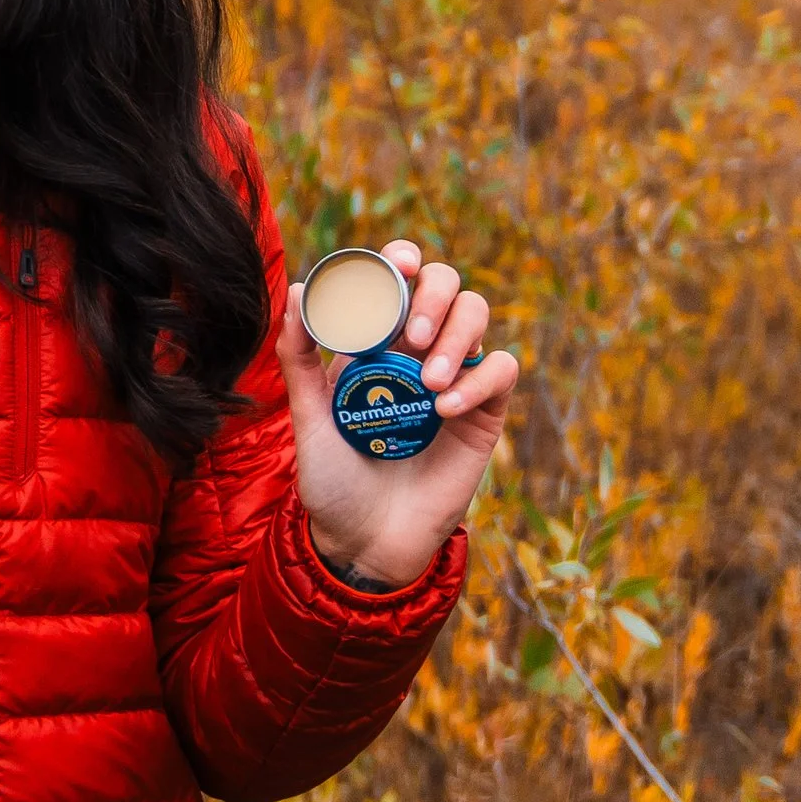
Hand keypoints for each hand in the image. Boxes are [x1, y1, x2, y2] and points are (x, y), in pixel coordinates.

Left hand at [279, 239, 518, 590]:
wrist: (364, 541)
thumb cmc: (334, 480)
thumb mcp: (308, 417)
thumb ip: (299, 357)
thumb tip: (301, 290)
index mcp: (376, 342)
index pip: (399, 281)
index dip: (404, 260)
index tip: (399, 263)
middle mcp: (418, 351)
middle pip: (448, 286)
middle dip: (435, 294)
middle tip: (412, 335)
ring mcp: (454, 377)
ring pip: (478, 317)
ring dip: (457, 336)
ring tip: (428, 382)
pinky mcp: (484, 413)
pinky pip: (501, 371)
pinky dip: (479, 379)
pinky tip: (446, 409)